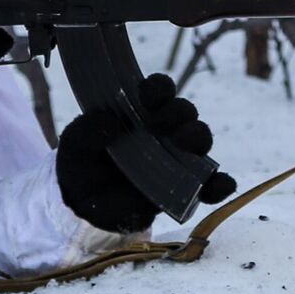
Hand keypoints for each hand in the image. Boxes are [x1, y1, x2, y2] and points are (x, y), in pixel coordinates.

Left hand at [55, 74, 236, 233]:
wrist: (82, 204)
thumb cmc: (82, 164)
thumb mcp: (74, 145)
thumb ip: (86, 132)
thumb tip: (108, 123)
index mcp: (139, 111)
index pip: (158, 90)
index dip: (159, 88)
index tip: (148, 96)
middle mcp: (163, 130)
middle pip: (184, 113)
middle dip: (179, 114)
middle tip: (162, 125)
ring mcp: (175, 159)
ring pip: (199, 143)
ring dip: (199, 141)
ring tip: (187, 147)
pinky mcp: (183, 189)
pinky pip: (207, 186)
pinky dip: (218, 185)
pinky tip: (220, 186)